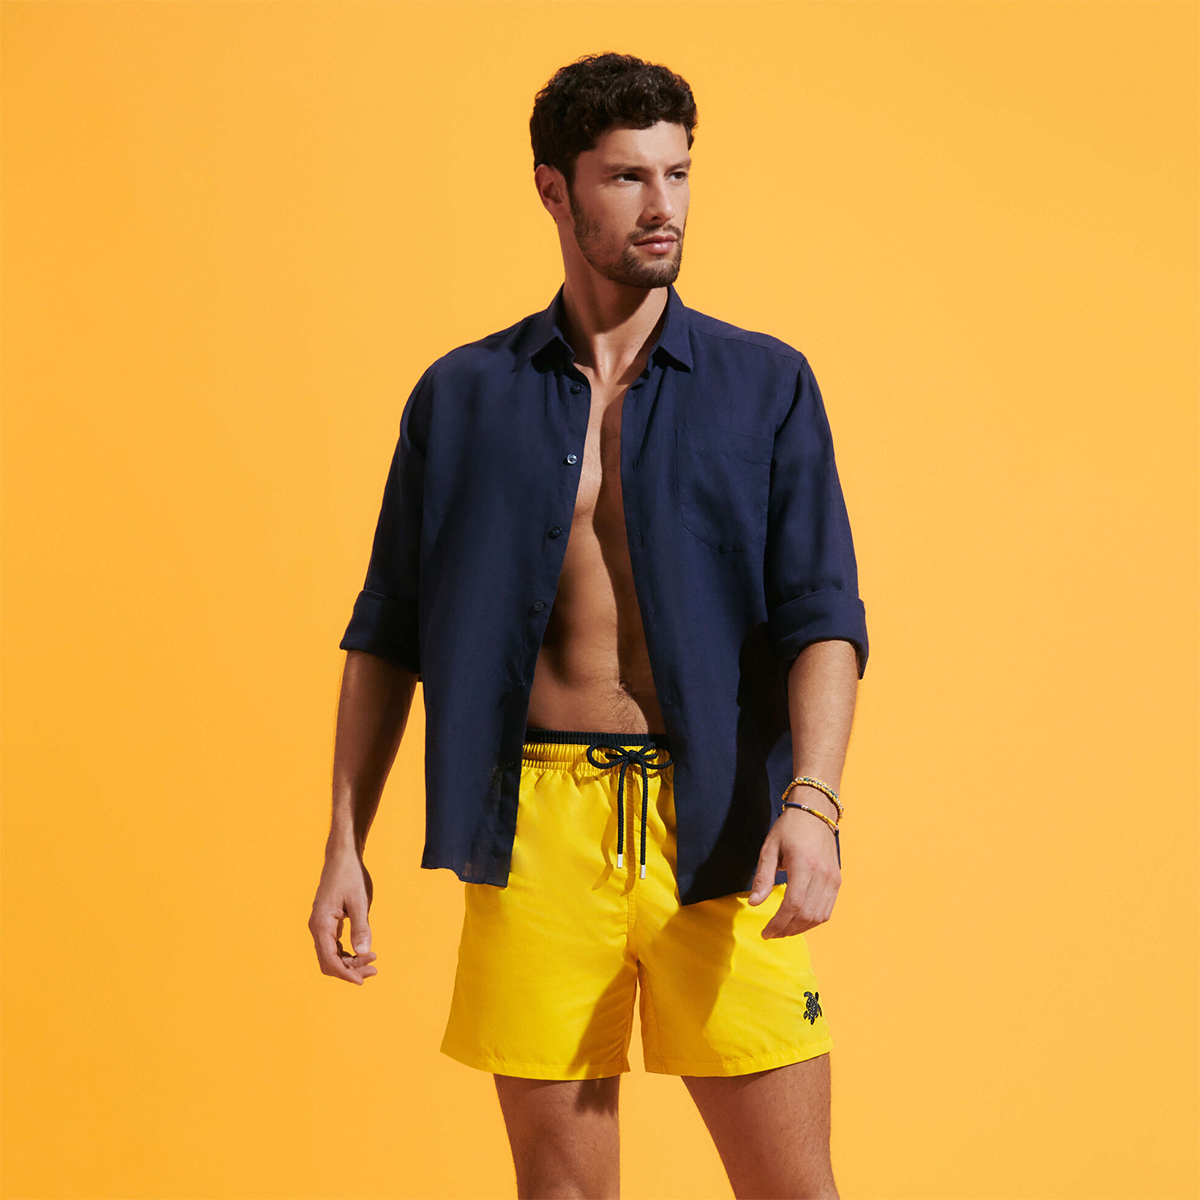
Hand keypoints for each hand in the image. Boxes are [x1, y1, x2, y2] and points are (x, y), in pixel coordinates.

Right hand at [308, 847, 378, 984]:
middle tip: (374, 969)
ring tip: (372, 962)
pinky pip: (334, 945)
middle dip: (349, 969)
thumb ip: (361, 927)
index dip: (345, 973)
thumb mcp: (360, 901)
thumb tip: (364, 952)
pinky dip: (347, 952)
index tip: (363, 980)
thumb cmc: (350, 875)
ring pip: (331, 954)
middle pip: (328, 961)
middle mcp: (317, 927)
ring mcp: (321, 925)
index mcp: (321, 924)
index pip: (329, 959)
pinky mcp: (327, 922)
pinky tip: (363, 951)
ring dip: (349, 962)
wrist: (342, 856)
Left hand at [746, 788, 840, 938]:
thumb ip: (763, 877)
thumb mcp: (770, 847)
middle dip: (787, 929)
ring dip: (800, 928)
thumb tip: (754, 903)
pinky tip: (798, 921)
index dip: (779, 923)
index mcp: (804, 864)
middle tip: (771, 933)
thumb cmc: (790, 828)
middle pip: (806, 914)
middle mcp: (822, 874)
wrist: (816, 812)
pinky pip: (827, 910)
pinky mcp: (837, 881)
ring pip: (818, 916)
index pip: (794, 904)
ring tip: (782, 929)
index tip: (766, 932)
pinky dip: (812, 921)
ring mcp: (833, 879)